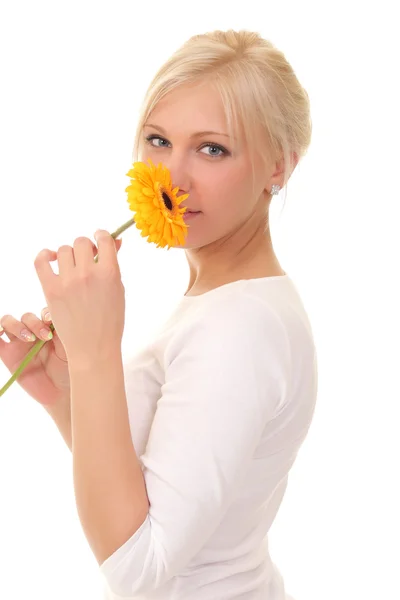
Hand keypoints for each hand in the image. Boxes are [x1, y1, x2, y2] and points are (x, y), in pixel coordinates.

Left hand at [33, 230, 124, 366]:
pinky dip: (44, 255)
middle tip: (86, 260)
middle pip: (81, 242)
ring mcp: (68, 281)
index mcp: (110, 273)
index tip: (99, 239)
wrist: (93, 348)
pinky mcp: (51, 290)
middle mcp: (88, 274)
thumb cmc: (110, 321)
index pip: (104, 239)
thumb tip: (114, 241)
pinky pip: (41, 261)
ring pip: (63, 250)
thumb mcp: (118, 290)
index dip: (101, 236)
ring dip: (68, 255)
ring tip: (72, 268)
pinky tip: (51, 259)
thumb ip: (114, 265)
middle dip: (85, 248)